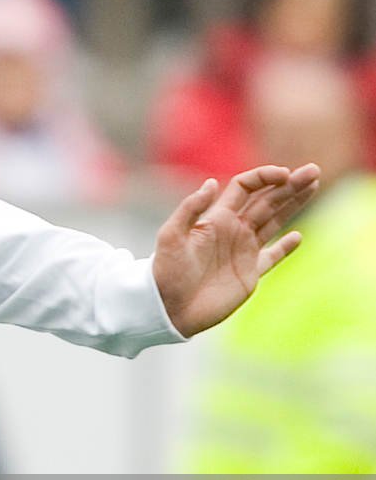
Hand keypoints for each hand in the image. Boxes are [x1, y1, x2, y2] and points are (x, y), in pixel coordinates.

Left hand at [153, 163, 320, 336]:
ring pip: (274, 222)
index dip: (264, 177)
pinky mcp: (249, 274)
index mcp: (216, 219)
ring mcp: (243, 251)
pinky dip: (285, 247)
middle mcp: (232, 231)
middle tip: (313, 170)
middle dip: (290, 185)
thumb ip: (190, 209)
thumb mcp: (170, 237)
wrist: (168, 309)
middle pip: (267, 200)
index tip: (284, 174)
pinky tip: (297, 236)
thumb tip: (211, 182)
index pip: (245, 188)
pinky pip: (272, 257)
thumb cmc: (165, 272)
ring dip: (294, 204)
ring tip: (313, 186)